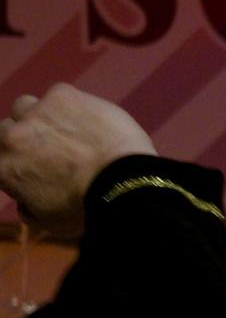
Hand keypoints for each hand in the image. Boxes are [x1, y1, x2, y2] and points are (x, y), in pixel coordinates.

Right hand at [0, 84, 155, 233]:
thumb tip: (23, 202)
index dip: (17, 159)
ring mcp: (36, 112)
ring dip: (41, 117)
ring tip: (69, 131)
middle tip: (53, 149)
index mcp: (2, 168)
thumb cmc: (87, 209)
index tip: (33, 163)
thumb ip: (28, 208)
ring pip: (26, 106)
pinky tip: (92, 121)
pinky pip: (60, 96)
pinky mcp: (62, 95)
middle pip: (7, 128)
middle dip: (25, 137)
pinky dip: (72, 107)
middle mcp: (11, 137)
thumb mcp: (49, 222)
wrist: (121, 183)